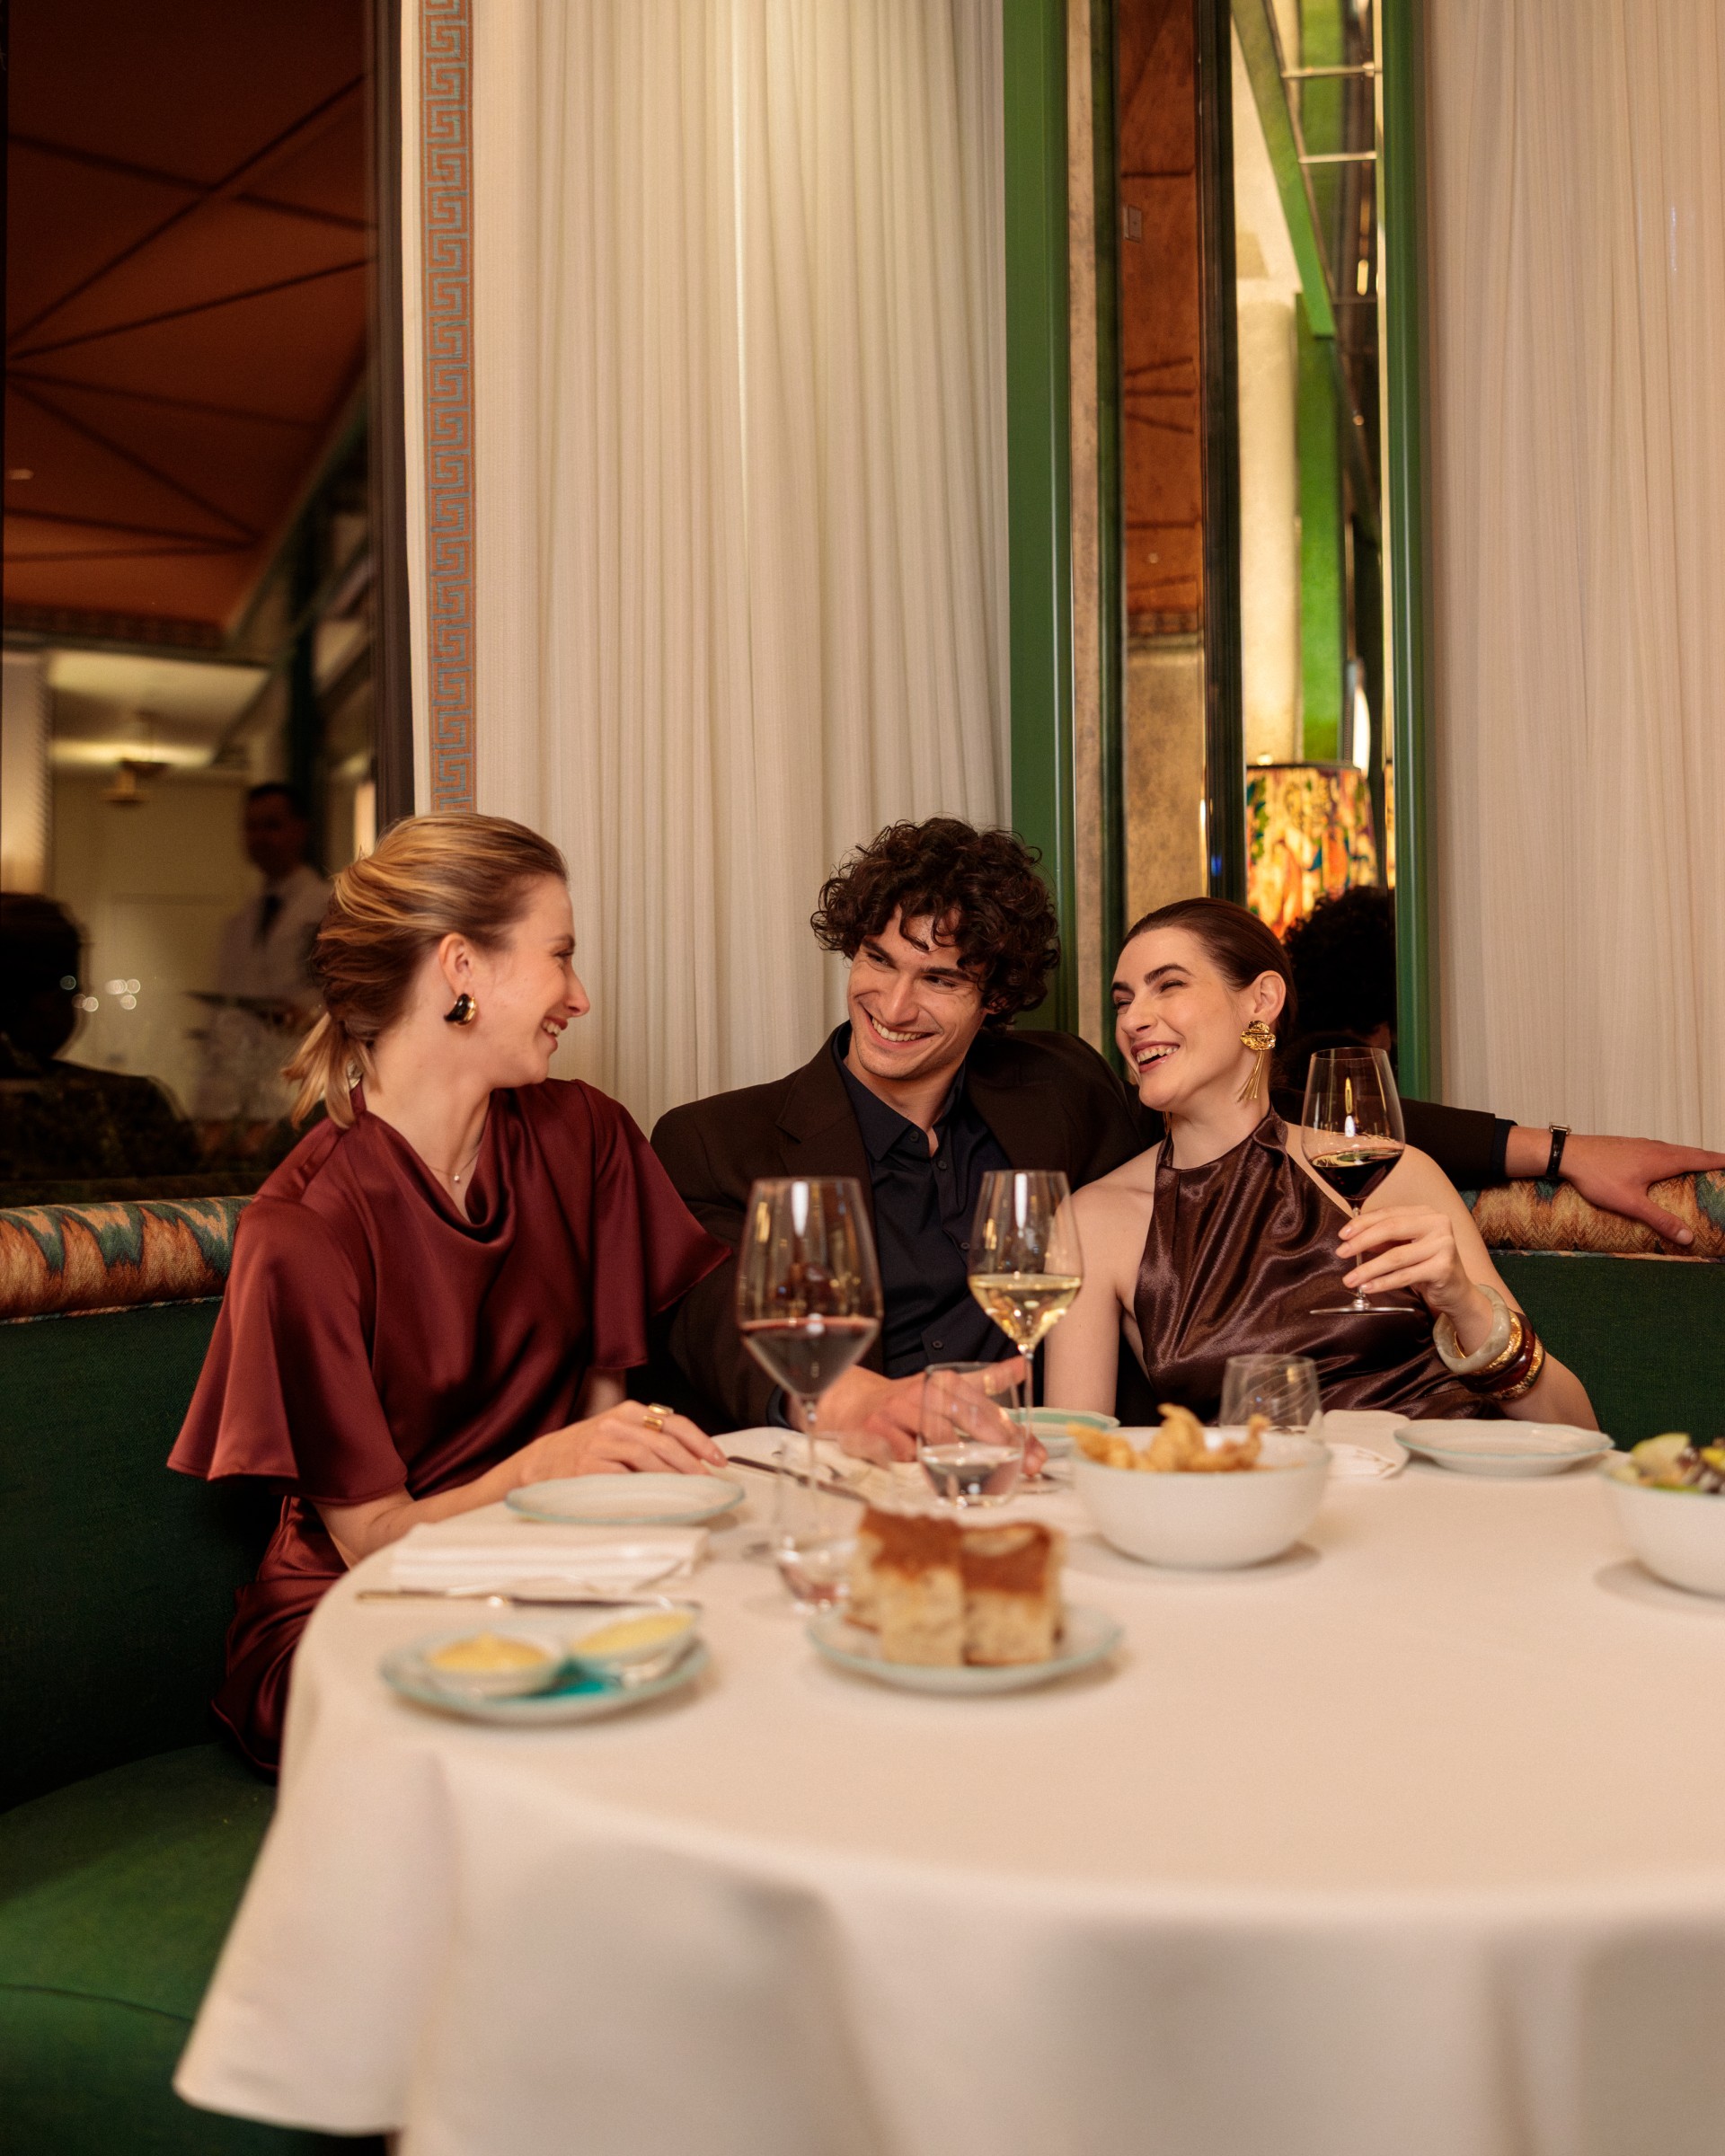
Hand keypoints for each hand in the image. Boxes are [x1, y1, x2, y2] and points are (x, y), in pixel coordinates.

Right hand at [516, 1400, 726, 1483]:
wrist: (543, 1461)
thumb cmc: (588, 1449)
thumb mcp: (619, 1432)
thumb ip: (650, 1437)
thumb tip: (693, 1458)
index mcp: (628, 1411)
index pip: (674, 1422)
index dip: (701, 1441)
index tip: (718, 1459)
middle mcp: (616, 1424)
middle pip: (665, 1442)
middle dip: (692, 1464)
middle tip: (708, 1481)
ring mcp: (602, 1445)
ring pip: (648, 1459)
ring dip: (673, 1477)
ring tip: (690, 1491)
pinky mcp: (590, 1468)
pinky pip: (625, 1479)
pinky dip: (645, 1489)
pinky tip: (659, 1498)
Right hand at [813, 1358, 1043, 1472]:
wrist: (853, 1403)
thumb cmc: (908, 1402)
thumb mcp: (946, 1386)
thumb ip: (985, 1380)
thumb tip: (1022, 1366)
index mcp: (944, 1381)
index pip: (987, 1406)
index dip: (1014, 1432)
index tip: (1037, 1455)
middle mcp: (923, 1392)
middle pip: (968, 1420)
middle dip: (999, 1447)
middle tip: (1020, 1470)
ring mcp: (898, 1411)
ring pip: (937, 1438)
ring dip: (964, 1462)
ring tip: (984, 1481)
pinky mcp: (876, 1431)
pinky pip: (906, 1455)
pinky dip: (921, 1468)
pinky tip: (935, 1480)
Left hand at [1337, 1207, 1481, 1326]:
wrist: (1457, 1290)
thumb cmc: (1428, 1265)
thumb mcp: (1405, 1247)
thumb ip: (1383, 1240)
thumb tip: (1353, 1239)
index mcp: (1426, 1214)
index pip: (1388, 1214)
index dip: (1362, 1223)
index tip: (1343, 1234)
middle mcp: (1438, 1224)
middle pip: (1391, 1229)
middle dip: (1361, 1241)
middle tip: (1342, 1252)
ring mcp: (1444, 1245)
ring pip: (1396, 1256)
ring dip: (1368, 1268)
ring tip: (1350, 1278)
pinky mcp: (1444, 1268)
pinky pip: (1406, 1275)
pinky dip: (1383, 1282)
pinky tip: (1368, 1287)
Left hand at [1557, 1134, 1724, 1246]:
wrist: (1567, 1153)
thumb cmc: (1596, 1175)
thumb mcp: (1630, 1203)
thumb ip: (1659, 1219)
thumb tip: (1688, 1236)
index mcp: (1662, 1159)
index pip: (1701, 1159)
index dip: (1721, 1161)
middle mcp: (1656, 1148)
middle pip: (1691, 1152)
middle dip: (1710, 1160)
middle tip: (1723, 1167)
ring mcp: (1641, 1145)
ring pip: (1675, 1150)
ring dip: (1692, 1156)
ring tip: (1701, 1166)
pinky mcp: (1629, 1146)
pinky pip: (1660, 1150)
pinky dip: (1673, 1156)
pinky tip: (1665, 1164)